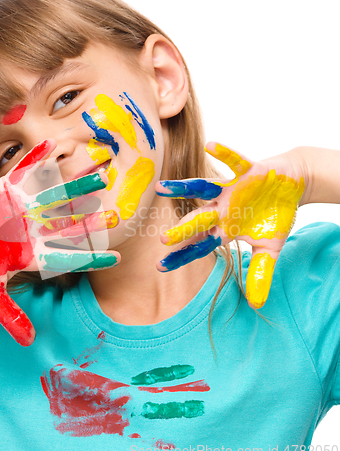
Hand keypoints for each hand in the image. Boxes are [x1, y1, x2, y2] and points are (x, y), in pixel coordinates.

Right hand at [0, 139, 119, 344]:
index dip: (92, 257)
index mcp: (34, 252)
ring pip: (58, 194)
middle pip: (70, 223)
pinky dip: (40, 157)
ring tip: (102, 171)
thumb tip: (29, 344)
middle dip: (92, 218)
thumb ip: (8, 315)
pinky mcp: (9, 186)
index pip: (69, 255)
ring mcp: (25, 205)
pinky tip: (58, 143)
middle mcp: (36, 227)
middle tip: (118, 214)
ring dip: (79, 182)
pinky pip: (27, 170)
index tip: (117, 258)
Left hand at [155, 142, 305, 308]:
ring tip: (161, 188)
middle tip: (162, 239)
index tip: (160, 267)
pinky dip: (224, 154)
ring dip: (183, 187)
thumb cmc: (274, 215)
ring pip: (202, 187)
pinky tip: (209, 146)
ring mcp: (231, 189)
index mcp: (225, 228)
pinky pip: (234, 161)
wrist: (290, 185)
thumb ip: (260, 272)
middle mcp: (222, 208)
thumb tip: (255, 304)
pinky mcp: (247, 170)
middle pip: (198, 220)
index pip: (199, 245)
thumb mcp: (270, 247)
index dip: (182, 256)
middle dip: (182, 230)